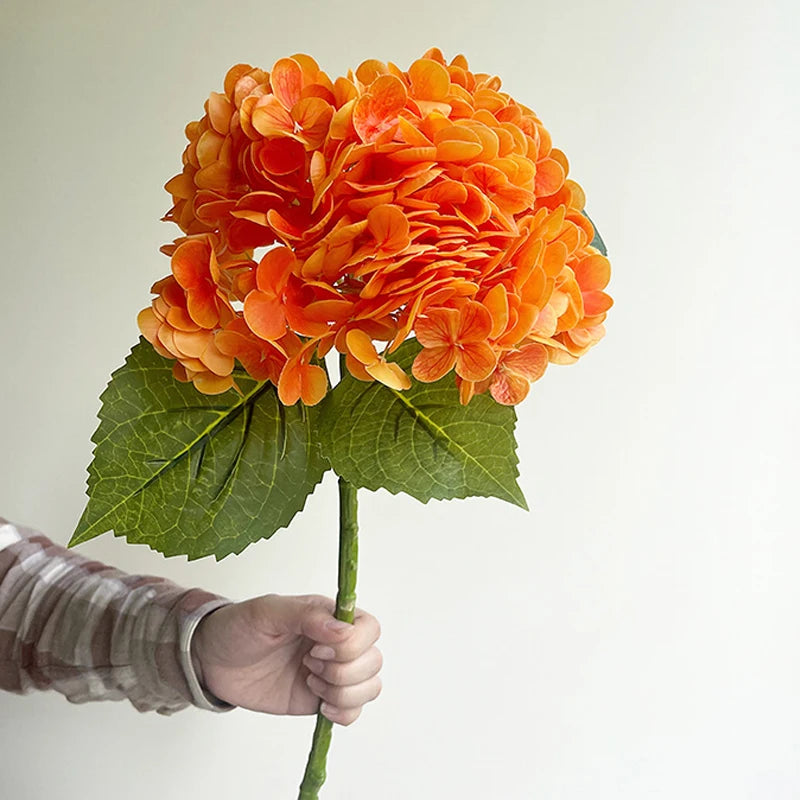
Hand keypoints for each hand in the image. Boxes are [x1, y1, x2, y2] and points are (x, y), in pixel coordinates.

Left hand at [190, 594, 381, 725]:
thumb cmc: (238, 628)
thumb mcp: (267, 612)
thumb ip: (305, 616)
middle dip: (344, 670)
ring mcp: (331, 673)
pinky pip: (354, 711)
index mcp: (329, 617)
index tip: (317, 649)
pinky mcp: (322, 699)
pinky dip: (344, 712)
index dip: (352, 644)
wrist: (212, 661)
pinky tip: (320, 705)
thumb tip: (342, 629)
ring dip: (343, 692)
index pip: (369, 628)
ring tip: (309, 682)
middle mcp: (337, 644)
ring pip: (369, 687)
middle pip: (373, 660)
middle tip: (307, 665)